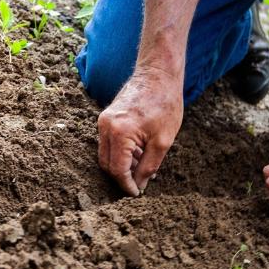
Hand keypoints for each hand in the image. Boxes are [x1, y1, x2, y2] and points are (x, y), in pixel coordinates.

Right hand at [97, 69, 182, 195]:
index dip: (126, 185)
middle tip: (140, 184)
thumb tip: (139, 185)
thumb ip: (148, 166)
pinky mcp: (106, 118)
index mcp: (119, 133)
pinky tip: (139, 153)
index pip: (117, 170)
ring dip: (122, 165)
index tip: (137, 193)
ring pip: (106, 154)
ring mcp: (103, 121)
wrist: (158, 74)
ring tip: (143, 165)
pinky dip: (120, 153)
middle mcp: (105, 127)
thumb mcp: (163, 141)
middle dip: (122, 177)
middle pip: (107, 164)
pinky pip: (108, 143)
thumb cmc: (165, 104)